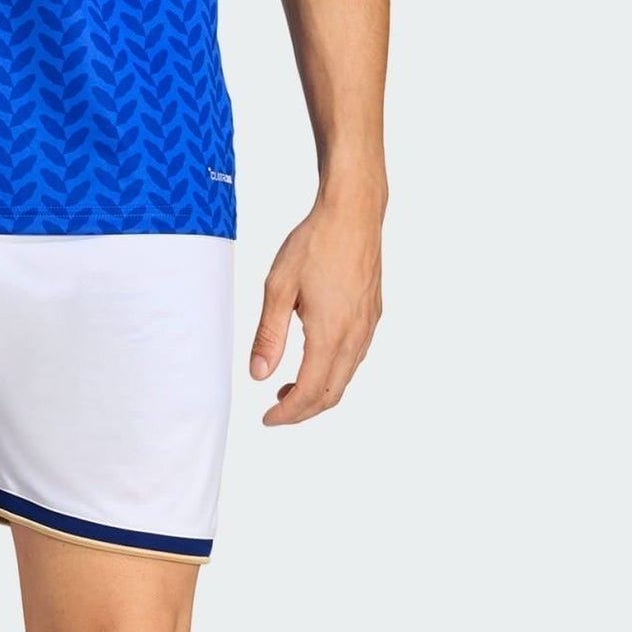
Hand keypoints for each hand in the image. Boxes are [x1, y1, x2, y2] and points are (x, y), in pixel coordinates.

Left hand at [249, 190, 385, 424]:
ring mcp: (368, 326)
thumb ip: (269, 335)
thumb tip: (259, 375)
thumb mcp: (278, 288)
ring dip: (318, 392)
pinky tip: (313, 361)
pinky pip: (355, 358)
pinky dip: (333, 373)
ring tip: (287, 388)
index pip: (309, 391)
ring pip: (345, 378)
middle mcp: (355, 335)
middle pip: (331, 393)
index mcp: (330, 333)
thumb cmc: (315, 243)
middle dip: (303, 410)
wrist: (353, 211)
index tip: (268, 419)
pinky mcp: (372, 315)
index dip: (288, 413)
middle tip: (275, 412)